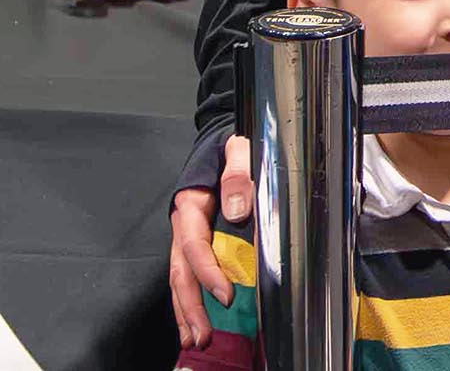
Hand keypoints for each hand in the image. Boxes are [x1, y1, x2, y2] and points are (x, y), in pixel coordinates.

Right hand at [168, 135, 251, 348]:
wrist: (221, 139)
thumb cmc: (229, 145)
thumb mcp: (237, 147)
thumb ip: (238, 173)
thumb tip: (237, 210)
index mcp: (191, 204)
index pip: (194, 246)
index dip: (208, 272)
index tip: (225, 295)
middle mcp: (184, 226)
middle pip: (180, 273)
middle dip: (189, 307)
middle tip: (202, 337)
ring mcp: (187, 237)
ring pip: (180, 280)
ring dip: (187, 312)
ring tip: (196, 341)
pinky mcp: (198, 242)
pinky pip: (190, 275)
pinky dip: (192, 300)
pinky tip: (198, 322)